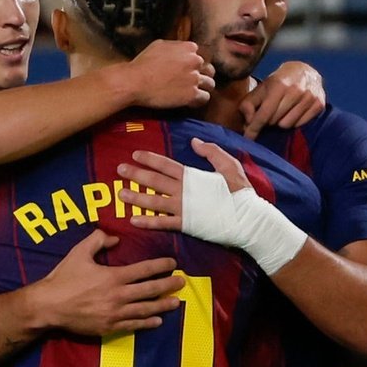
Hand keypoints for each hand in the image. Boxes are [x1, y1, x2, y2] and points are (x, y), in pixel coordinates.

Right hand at [34, 229, 182, 334]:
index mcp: (114, 276)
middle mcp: (119, 296)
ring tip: (176, 303)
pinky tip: (157, 321)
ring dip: (163, 306)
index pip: (145, 270)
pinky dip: (147, 323)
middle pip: (151, 290)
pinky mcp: (109, 327)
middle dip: (169, 286)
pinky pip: (133, 325)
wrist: (48, 306)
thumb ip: (98, 240)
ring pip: (146, 309)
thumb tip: (115, 238)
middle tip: (182, 282)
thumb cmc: (64, 277)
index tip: (172, 263)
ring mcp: (115, 314)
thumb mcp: (79, 252)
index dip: (161, 266)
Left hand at [117, 137, 252, 231]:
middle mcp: (183, 191)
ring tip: (120, 194)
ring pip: (153, 202)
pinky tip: (133, 220)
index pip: (166, 165)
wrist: (248, 219)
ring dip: (136, 197)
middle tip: (119, 170)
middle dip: (136, 175)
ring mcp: (183, 208)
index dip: (149, 159)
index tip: (135, 154)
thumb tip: (194, 142)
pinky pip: (162, 223)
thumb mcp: (229, 165)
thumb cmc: (240, 192)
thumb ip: (211, 152)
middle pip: (154, 181)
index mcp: (192, 176)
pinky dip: (147, 222)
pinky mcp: (186, 224)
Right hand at [124, 39, 213, 109]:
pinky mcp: (192, 94)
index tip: (187, 70)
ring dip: (203, 88)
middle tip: (192, 82)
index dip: (194, 64)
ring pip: (210, 84)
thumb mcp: (159, 45)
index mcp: (189, 48)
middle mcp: (195, 61)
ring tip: (193, 92)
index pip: (200, 56)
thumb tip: (179, 49)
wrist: (136, 81)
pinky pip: (205, 98)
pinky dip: (199, 100)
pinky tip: (191, 101)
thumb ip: (175, 46)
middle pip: (208, 70)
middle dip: (202, 75)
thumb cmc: (143, 63)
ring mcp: (195, 78)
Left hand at [239, 61, 325, 138]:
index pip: (264, 114)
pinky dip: (294, 121)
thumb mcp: (260, 89)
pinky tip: (294, 111)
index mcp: (278, 85)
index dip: (254, 128)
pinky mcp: (319, 103)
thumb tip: (248, 122)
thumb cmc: (278, 83)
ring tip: (283, 111)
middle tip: (271, 112)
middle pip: (274, 121)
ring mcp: (309, 97)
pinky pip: (301, 124)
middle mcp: (295, 90)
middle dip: (268, 121)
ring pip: (287, 125)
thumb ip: (248, 104)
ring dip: (281, 122)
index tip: (247, 139)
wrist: (303, 70)